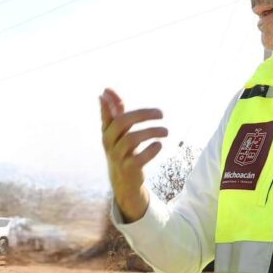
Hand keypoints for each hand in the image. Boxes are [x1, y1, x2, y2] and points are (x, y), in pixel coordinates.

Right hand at [99, 88, 167, 222]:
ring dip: (152, 131)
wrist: (123, 181)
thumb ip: (116, 112)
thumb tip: (106, 91)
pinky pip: (139, 157)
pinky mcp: (128, 168)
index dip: (107, 103)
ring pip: (132, 138)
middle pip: (122, 122)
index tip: (106, 91)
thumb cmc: (122, 151)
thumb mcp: (118, 132)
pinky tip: (159, 145)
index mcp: (107, 131)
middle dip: (142, 114)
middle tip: (161, 113)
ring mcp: (117, 156)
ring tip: (166, 131)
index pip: (106, 115)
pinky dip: (151, 150)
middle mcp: (109, 142)